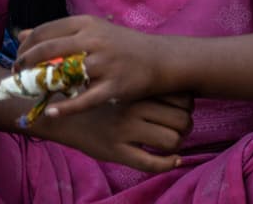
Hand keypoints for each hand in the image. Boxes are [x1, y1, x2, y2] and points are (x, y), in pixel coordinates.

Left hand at [15, 15, 167, 116]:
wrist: (163, 59)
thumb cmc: (124, 46)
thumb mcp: (93, 31)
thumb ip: (59, 32)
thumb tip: (22, 35)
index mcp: (88, 24)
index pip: (44, 31)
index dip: (24, 47)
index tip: (19, 60)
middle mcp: (95, 40)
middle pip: (46, 50)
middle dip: (25, 65)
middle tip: (19, 77)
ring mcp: (105, 63)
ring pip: (62, 75)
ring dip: (42, 86)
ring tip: (35, 92)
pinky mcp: (115, 85)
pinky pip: (83, 100)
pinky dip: (64, 108)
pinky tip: (51, 112)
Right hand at [35, 94, 193, 172]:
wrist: (63, 116)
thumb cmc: (102, 101)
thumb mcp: (126, 88)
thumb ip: (150, 90)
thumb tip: (189, 98)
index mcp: (139, 91)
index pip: (184, 99)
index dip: (188, 108)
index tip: (181, 111)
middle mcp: (134, 109)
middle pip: (182, 120)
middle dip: (186, 128)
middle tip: (179, 130)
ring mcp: (125, 131)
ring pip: (171, 141)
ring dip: (177, 146)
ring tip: (171, 144)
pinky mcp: (115, 152)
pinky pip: (151, 163)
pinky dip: (167, 164)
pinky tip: (173, 161)